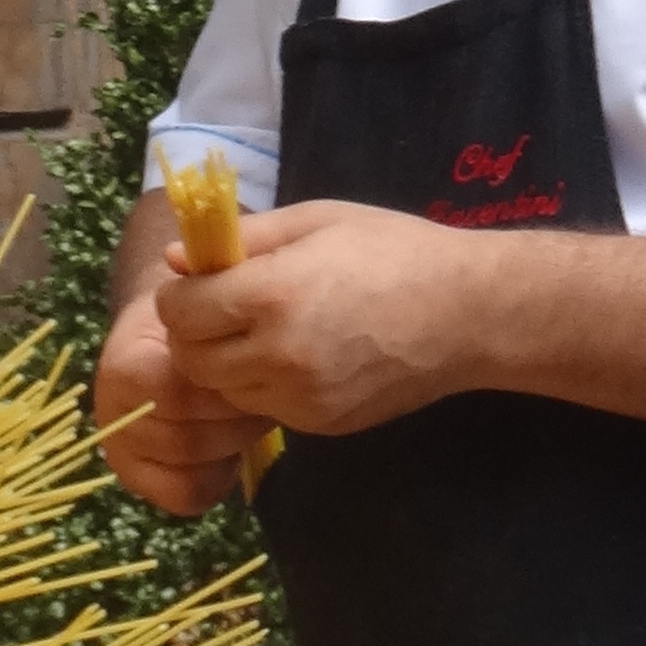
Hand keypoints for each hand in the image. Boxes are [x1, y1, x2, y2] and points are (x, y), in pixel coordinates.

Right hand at [93, 260, 251, 513]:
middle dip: (233, 418)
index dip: (219, 385)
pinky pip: (185, 496)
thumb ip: (204, 276)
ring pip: (189, 467)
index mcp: (124, 360)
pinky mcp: (142, 479)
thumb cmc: (200, 309)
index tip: (247, 362)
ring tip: (247, 412)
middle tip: (259, 392)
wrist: (173, 329)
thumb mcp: (207, 283)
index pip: (172, 390)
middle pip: (185, 436)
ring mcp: (123, 449)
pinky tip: (227, 446)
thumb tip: (180, 257)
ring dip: (229, 443)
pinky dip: (216, 477)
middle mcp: (111, 411)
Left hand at [154, 199, 482, 435]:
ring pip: (224, 391)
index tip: (200, 283)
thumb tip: (175, 260)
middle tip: (224, 310)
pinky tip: (300, 356)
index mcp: (272, 295)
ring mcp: (300, 397)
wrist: (470, 313)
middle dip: (196, 334)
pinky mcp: (320, 424)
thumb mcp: (316, 221)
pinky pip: (265, 409)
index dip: (180, 296)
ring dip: (227, 365)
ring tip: (264, 333)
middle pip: (192, 360)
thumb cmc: (394, 250)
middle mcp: (279, 355)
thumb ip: (241, 240)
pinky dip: (265, 386)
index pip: (179, 312)